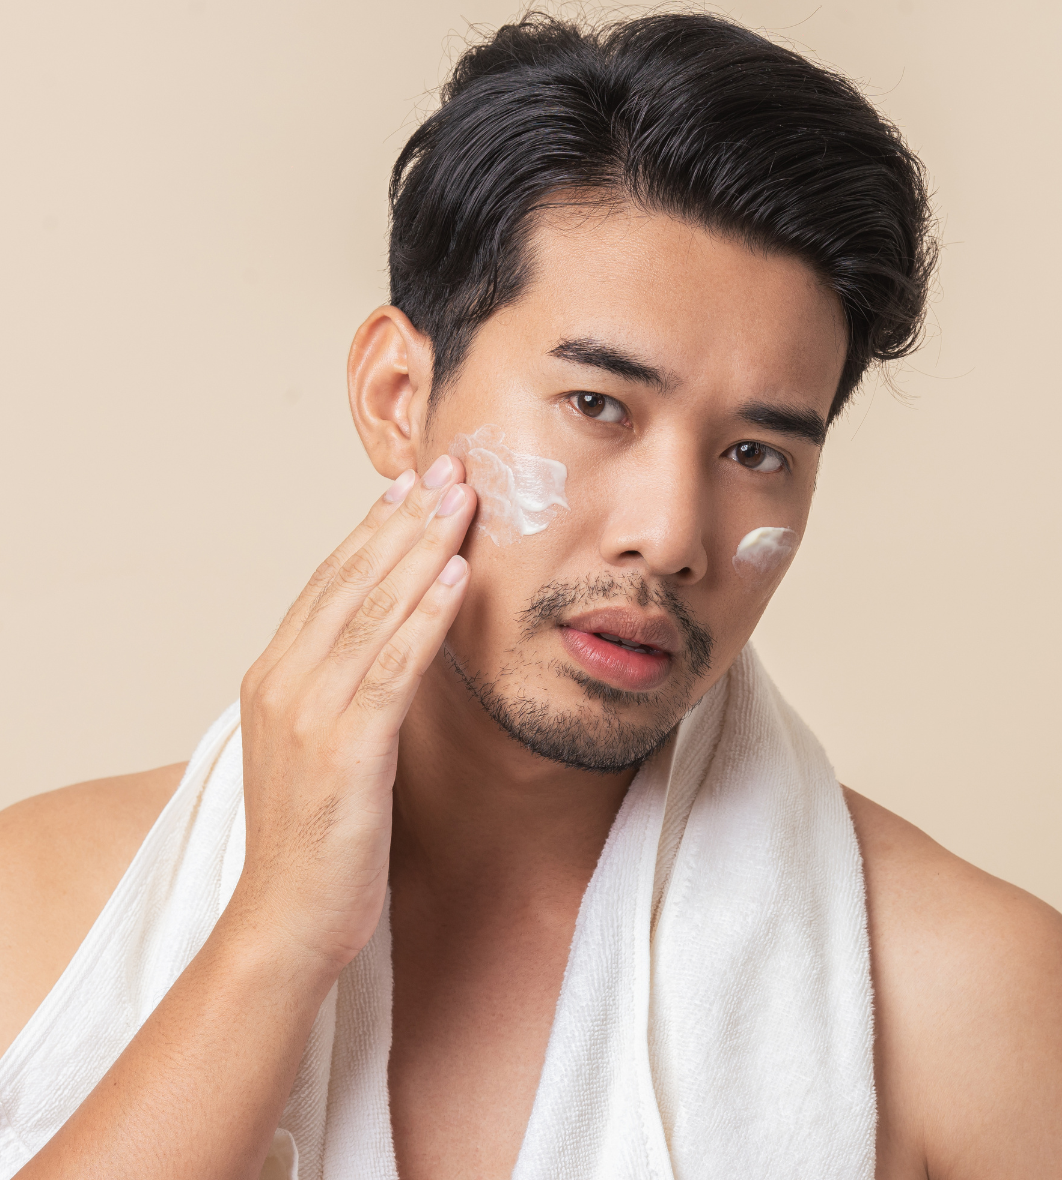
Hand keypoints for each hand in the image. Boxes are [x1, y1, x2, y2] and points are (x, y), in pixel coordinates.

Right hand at [230, 455, 475, 973]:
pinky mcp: (346, 748)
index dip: (371, 530)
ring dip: (422, 548)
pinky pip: (394, 665)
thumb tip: (384, 645)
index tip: (409, 487)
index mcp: (273, 676)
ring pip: (374, 609)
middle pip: (351, 580)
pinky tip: (457, 575)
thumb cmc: (313, 836)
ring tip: (462, 499)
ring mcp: (309, 712)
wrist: (285, 920)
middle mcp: (283, 681)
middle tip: (446, 468)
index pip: (327, 583)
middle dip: (404, 519)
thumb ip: (341, 689)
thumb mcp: (318, 746)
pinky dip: (427, 614)